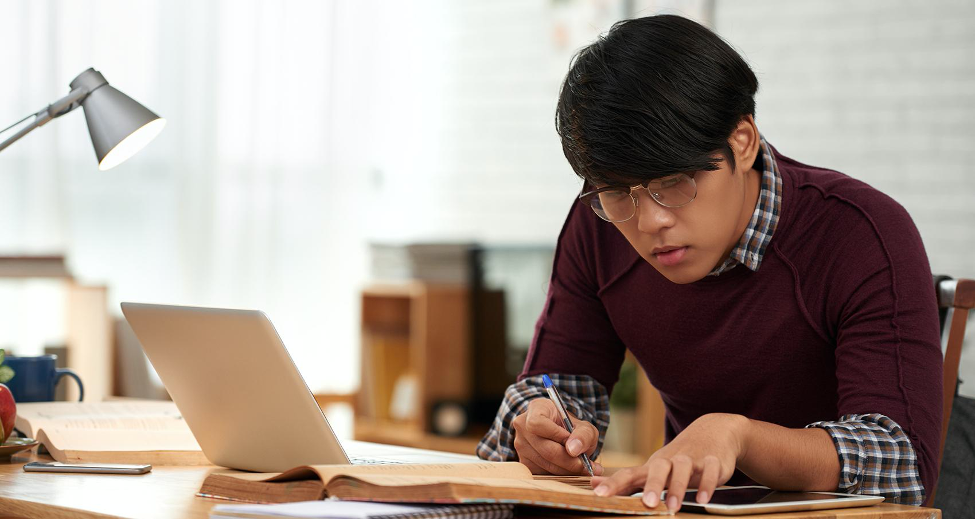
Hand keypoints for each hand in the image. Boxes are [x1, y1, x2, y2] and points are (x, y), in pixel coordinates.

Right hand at [511, 397, 604, 475]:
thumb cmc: (572, 428)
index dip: (556, 434)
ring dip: (567, 470)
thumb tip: (573, 450)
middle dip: (569, 460)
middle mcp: (523, 426)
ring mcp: (521, 445)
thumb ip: (584, 435)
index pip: (537, 423)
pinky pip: (543, 473)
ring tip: (583, 467)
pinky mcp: (524, 463)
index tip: (571, 439)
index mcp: (536, 408)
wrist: (561, 435)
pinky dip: (560, 474)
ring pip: (545, 464)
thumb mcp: (584, 427)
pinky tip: (569, 469)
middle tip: (586, 464)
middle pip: (545, 449)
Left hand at [591, 413, 748, 512]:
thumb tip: (593, 485)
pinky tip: (703, 499)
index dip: (614, 484)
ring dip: (678, 488)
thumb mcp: (652, 468)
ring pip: (682, 468)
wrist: (714, 431)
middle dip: (651, 485)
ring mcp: (692, 459)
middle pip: (657, 468)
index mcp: (653, 465)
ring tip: (673, 507)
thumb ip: (626, 480)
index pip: (629, 473)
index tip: (598, 495)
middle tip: (646, 504)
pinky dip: (706, 485)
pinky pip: (709, 471)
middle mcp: (670, 460)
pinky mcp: (713, 461)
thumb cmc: (676, 458)